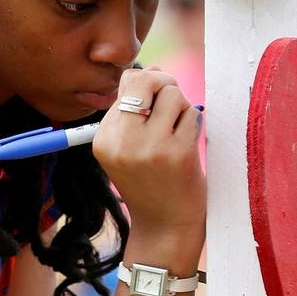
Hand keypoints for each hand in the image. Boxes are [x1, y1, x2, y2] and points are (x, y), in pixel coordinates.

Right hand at [92, 69, 205, 235]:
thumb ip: (133, 110)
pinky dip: (193, 123)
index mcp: (103, 138)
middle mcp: (121, 141)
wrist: (164, 225)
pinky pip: (191, 114)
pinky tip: (187, 142)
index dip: (146, 85)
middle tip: (172, 102)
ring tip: (177, 130)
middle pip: (145, 80)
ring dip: (181, 107)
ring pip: (172, 94)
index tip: (153, 103)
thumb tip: (152, 70)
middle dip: (164, 83)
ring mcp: (149, 147)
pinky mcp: (177, 153)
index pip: (125, 83)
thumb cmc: (149, 181)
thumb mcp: (126, 148)